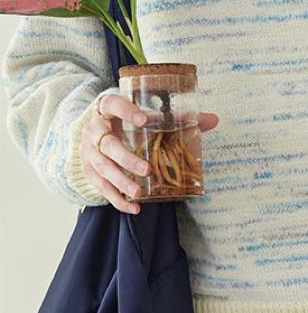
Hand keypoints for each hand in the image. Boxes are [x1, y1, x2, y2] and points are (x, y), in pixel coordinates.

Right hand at [81, 93, 218, 213]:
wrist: (96, 129)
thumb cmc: (127, 120)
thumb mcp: (145, 114)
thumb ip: (177, 117)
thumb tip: (213, 119)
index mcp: (107, 108)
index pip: (113, 104)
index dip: (126, 111)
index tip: (144, 120)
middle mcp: (94, 130)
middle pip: (107, 145)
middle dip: (126, 159)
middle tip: (147, 170)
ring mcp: (88, 152)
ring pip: (103, 169)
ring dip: (121, 182)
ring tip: (139, 193)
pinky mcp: (89, 171)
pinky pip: (101, 187)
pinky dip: (117, 199)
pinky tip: (133, 208)